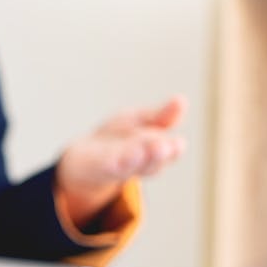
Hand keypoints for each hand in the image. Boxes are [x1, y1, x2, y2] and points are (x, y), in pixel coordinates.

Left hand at [54, 95, 186, 227]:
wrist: (83, 158)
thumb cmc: (117, 138)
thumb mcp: (140, 121)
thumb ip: (160, 116)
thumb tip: (182, 100)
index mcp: (153, 151)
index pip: (167, 152)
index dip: (172, 150)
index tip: (178, 144)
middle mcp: (137, 164)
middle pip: (151, 163)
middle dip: (156, 156)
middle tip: (165, 148)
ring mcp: (116, 167)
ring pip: (128, 166)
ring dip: (134, 160)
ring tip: (139, 152)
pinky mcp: (95, 166)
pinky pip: (104, 165)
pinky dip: (110, 163)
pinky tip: (113, 160)